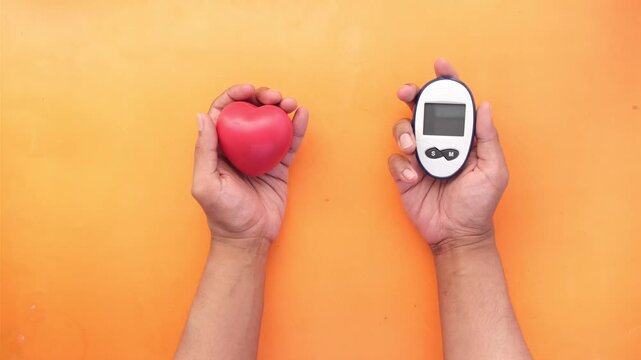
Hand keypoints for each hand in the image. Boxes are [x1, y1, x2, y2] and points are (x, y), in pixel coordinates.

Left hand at [192, 84, 308, 247]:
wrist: (249, 239)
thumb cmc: (223, 215)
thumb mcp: (206, 184)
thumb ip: (204, 151)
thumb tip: (203, 116)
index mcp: (218, 147)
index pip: (225, 112)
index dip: (235, 96)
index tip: (249, 91)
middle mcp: (239, 146)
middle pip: (251, 112)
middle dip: (263, 98)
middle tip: (275, 97)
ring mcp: (261, 155)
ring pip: (271, 123)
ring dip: (281, 107)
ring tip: (291, 103)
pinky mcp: (279, 166)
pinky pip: (289, 142)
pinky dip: (297, 127)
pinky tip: (303, 114)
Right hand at [388, 59, 508, 251]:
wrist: (457, 233)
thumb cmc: (479, 203)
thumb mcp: (493, 170)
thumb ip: (487, 138)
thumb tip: (485, 106)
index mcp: (462, 137)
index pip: (454, 104)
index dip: (447, 83)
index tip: (440, 66)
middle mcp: (439, 142)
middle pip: (422, 109)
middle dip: (413, 95)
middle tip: (407, 92)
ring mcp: (419, 157)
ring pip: (403, 129)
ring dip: (405, 133)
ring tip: (413, 150)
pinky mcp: (403, 174)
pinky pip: (394, 159)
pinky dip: (400, 165)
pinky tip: (413, 178)